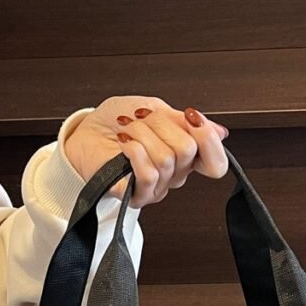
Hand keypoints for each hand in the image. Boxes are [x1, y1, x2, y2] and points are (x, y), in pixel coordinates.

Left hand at [63, 97, 229, 207]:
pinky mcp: (137, 196)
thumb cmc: (116, 121)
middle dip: (161, 124)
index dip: (209, 139)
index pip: (216, 163)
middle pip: (188, 150)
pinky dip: (134, 151)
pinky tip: (124, 143)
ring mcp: (157, 187)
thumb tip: (219, 131)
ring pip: (166, 159)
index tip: (191, 117)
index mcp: (184, 154)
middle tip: (142, 118)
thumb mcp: (155, 109)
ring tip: (127, 129)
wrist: (85, 132)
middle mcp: (174, 174)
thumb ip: (184, 122)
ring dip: (142, 134)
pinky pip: (148, 175)